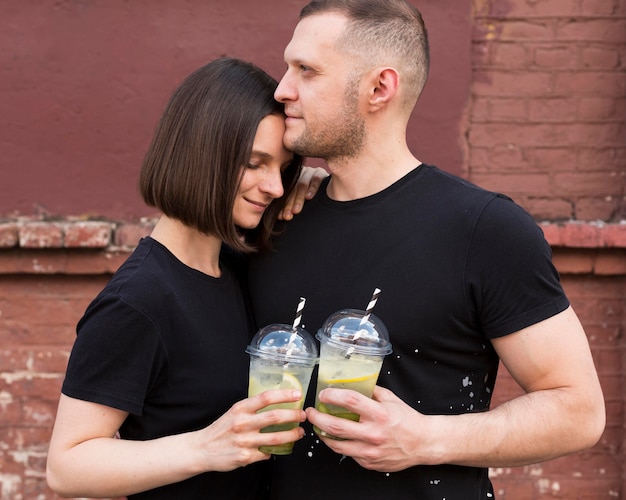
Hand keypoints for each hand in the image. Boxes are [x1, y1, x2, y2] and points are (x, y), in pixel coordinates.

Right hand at [197, 389, 305, 470]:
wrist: (202, 449)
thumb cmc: (221, 429)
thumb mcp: (234, 412)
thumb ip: (252, 408)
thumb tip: (276, 403)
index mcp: (240, 409)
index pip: (266, 398)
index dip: (284, 395)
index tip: (297, 394)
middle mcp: (242, 424)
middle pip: (275, 417)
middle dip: (293, 415)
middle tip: (302, 415)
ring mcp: (244, 441)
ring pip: (276, 438)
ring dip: (292, 435)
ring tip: (299, 432)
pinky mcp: (245, 457)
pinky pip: (267, 453)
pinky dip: (274, 451)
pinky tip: (278, 448)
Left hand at [280, 166, 327, 219]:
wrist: (334, 190)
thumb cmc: (311, 199)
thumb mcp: (299, 201)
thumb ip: (289, 205)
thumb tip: (278, 217)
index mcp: (290, 179)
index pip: (284, 193)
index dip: (282, 205)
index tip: (280, 217)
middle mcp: (298, 173)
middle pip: (291, 189)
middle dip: (288, 204)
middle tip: (287, 216)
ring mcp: (309, 171)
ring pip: (301, 185)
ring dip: (298, 199)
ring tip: (296, 210)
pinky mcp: (320, 172)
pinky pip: (315, 179)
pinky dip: (312, 188)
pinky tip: (309, 197)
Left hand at [305, 386, 425, 471]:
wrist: (423, 443)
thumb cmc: (407, 419)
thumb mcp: (391, 399)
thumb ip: (371, 391)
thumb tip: (352, 383)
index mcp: (379, 413)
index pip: (349, 401)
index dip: (332, 395)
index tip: (323, 393)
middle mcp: (373, 433)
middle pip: (336, 426)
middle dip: (317, 418)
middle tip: (310, 412)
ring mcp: (370, 450)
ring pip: (337, 444)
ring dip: (322, 434)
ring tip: (317, 426)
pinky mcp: (369, 462)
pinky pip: (348, 453)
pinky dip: (338, 445)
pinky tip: (334, 438)